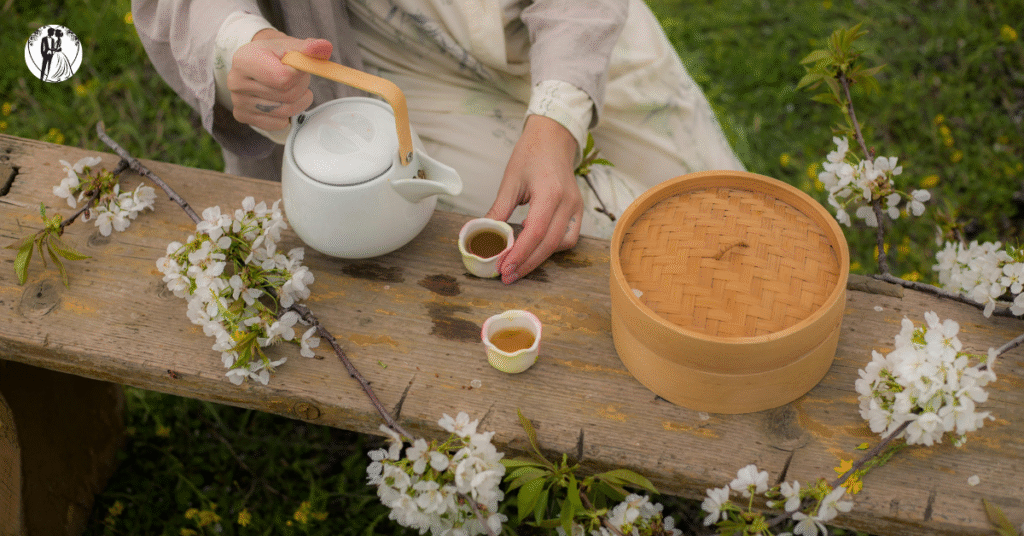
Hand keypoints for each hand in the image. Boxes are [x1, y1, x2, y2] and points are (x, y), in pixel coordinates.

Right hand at [227, 29, 332, 130]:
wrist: (256, 62)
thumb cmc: (275, 54)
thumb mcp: (291, 46)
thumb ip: (308, 48)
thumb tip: (325, 47)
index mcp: (245, 60)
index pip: (284, 78)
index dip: (300, 75)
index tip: (299, 67)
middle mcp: (236, 82)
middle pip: (287, 96)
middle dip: (301, 87)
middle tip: (297, 78)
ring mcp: (238, 101)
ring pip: (285, 112)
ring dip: (298, 102)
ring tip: (292, 88)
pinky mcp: (242, 116)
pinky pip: (278, 123)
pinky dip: (287, 115)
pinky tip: (281, 101)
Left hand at [485, 115, 582, 283]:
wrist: (553, 138)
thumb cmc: (531, 154)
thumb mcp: (510, 181)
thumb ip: (498, 211)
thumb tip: (481, 235)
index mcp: (551, 193)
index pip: (535, 232)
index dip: (519, 254)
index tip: (503, 268)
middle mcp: (568, 202)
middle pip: (548, 244)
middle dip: (526, 263)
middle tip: (507, 275)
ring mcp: (576, 207)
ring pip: (561, 245)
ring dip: (540, 257)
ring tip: (518, 263)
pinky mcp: (577, 210)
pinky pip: (568, 237)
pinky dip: (551, 247)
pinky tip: (535, 248)